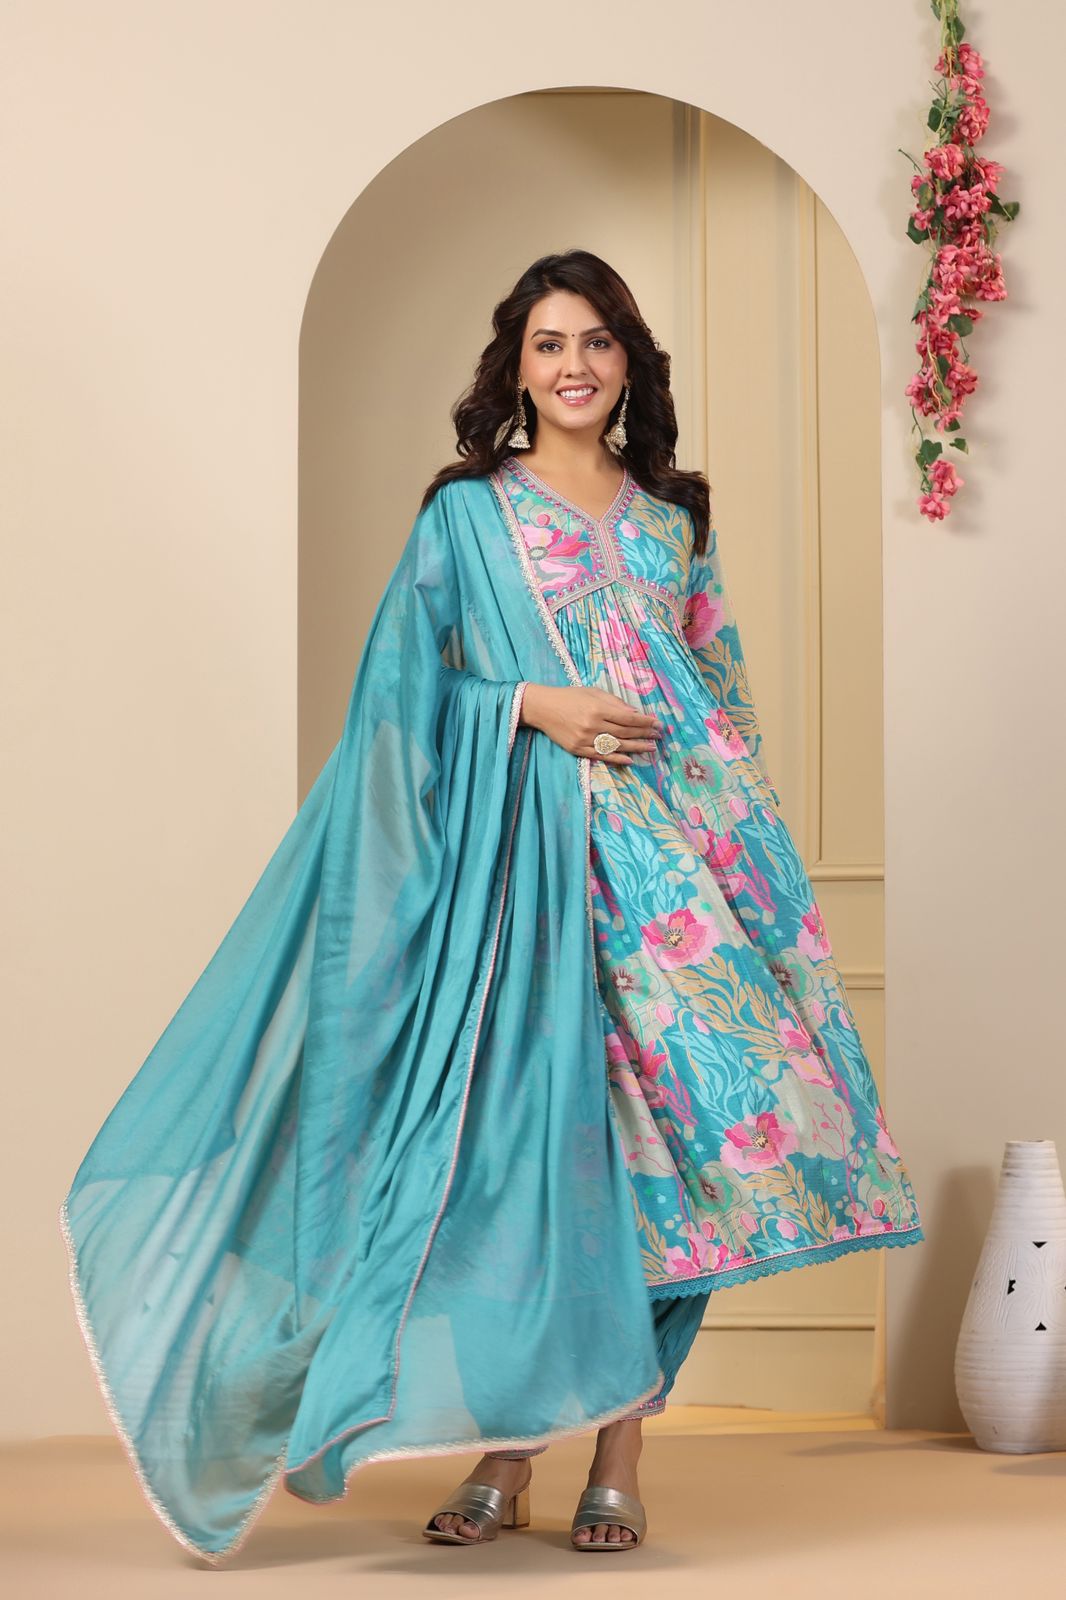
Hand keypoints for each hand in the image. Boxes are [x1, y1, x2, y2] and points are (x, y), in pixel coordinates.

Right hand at [519, 684, 660, 765]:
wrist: (543, 708)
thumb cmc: (570, 696)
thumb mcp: (593, 692)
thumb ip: (614, 702)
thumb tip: (635, 714)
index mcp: (597, 708)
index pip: (628, 718)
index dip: (645, 722)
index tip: (658, 724)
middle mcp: (593, 725)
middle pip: (625, 733)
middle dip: (644, 735)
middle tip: (658, 737)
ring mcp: (585, 739)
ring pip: (616, 746)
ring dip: (636, 748)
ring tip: (650, 749)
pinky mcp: (578, 750)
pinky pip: (601, 756)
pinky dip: (617, 759)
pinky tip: (630, 760)